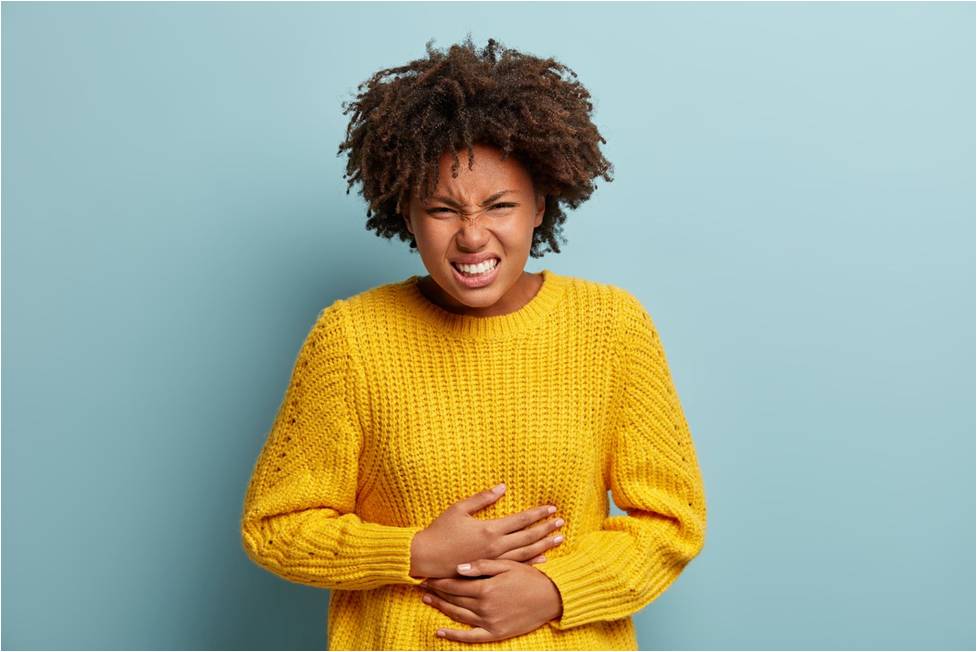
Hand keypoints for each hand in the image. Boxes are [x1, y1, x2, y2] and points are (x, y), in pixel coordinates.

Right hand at [410, 483, 564, 577]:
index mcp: (489, 529)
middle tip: (561, 523)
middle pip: (528, 537)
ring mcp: (493, 561)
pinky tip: (543, 558)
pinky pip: (514, 566)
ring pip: (525, 552)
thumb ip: (482, 498)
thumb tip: (502, 487)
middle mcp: (495, 546)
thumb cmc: (439, 531)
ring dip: (544, 545)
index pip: (521, 520)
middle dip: (546, 529)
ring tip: (558, 539)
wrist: (425, 558)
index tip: (551, 508)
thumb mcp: (459, 509)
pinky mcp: (488, 570)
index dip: (537, 513)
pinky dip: (531, 561)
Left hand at [418, 558, 563, 642]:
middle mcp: (484, 607)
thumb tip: (459, 568)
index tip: (427, 576)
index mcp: (486, 588)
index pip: (455, 584)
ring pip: (458, 615)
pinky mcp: (495, 633)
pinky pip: (470, 637)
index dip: (440, 580)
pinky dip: (453, 635)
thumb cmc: (530, 577)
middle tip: (423, 586)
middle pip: (454, 599)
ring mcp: (489, 622)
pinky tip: (440, 632)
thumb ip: (482, 566)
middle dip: (437, 592)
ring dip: (441, 608)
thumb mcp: (508, 565)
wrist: (551, 598)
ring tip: (428, 601)